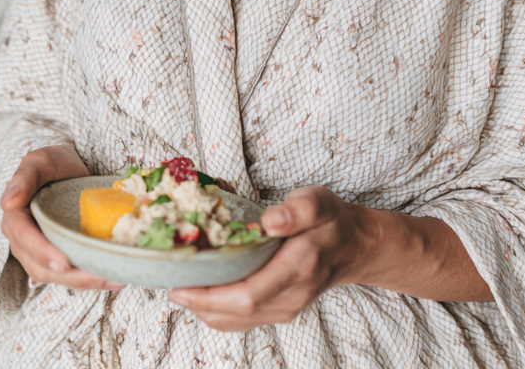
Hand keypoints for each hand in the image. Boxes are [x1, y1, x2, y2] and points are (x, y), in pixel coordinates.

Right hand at [0, 145, 124, 290]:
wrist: (68, 167)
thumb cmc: (51, 163)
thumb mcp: (39, 161)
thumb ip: (23, 178)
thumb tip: (7, 203)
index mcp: (15, 219)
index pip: (24, 240)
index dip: (42, 253)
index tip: (63, 263)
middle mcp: (25, 242)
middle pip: (42, 267)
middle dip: (71, 276)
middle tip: (100, 276)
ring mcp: (43, 251)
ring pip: (59, 276)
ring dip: (86, 281)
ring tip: (115, 279)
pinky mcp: (61, 254)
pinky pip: (73, 273)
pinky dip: (92, 277)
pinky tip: (114, 276)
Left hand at [169, 186, 363, 331]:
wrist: (353, 246)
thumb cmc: (331, 220)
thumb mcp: (319, 203)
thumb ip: (298, 210)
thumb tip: (271, 220)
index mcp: (298, 268)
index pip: (248, 295)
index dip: (211, 296)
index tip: (182, 285)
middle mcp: (291, 297)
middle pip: (237, 313)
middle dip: (200, 304)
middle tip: (171, 287)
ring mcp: (286, 308)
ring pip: (237, 321)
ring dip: (205, 310)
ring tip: (180, 290)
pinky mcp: (280, 310)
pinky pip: (243, 320)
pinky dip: (218, 312)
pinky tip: (202, 295)